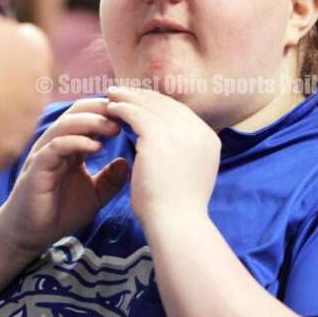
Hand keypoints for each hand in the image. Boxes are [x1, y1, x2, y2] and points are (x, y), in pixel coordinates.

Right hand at [0, 98, 130, 254]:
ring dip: (92, 122)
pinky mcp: (37, 167)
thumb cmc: (60, 212)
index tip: (134, 114)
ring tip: (114, 127)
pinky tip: (97, 146)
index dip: (111, 112)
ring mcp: (45, 153)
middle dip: (102, 109)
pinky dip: (76, 142)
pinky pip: (55, 146)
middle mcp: (57, 143)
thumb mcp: (95, 195)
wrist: (32, 235)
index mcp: (72, 146)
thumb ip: (110, 180)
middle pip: (78, 111)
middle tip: (126, 113)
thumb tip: (127, 162)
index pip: (90, 116)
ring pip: (66, 124)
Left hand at [105, 87, 220, 226]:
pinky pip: (135, 114)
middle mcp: (197, 131)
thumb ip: (184, 154)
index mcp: (208, 139)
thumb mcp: (190, 173)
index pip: (180, 113)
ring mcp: (180, 132)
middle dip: (143, 96)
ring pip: (149, 105)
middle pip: (166, 104)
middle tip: (123, 92)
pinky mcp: (157, 137)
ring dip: (129, 98)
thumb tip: (170, 147)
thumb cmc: (177, 208)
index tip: (141, 102)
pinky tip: (110, 108)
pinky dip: (122, 108)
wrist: (177, 224)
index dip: (158, 105)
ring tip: (112, 95)